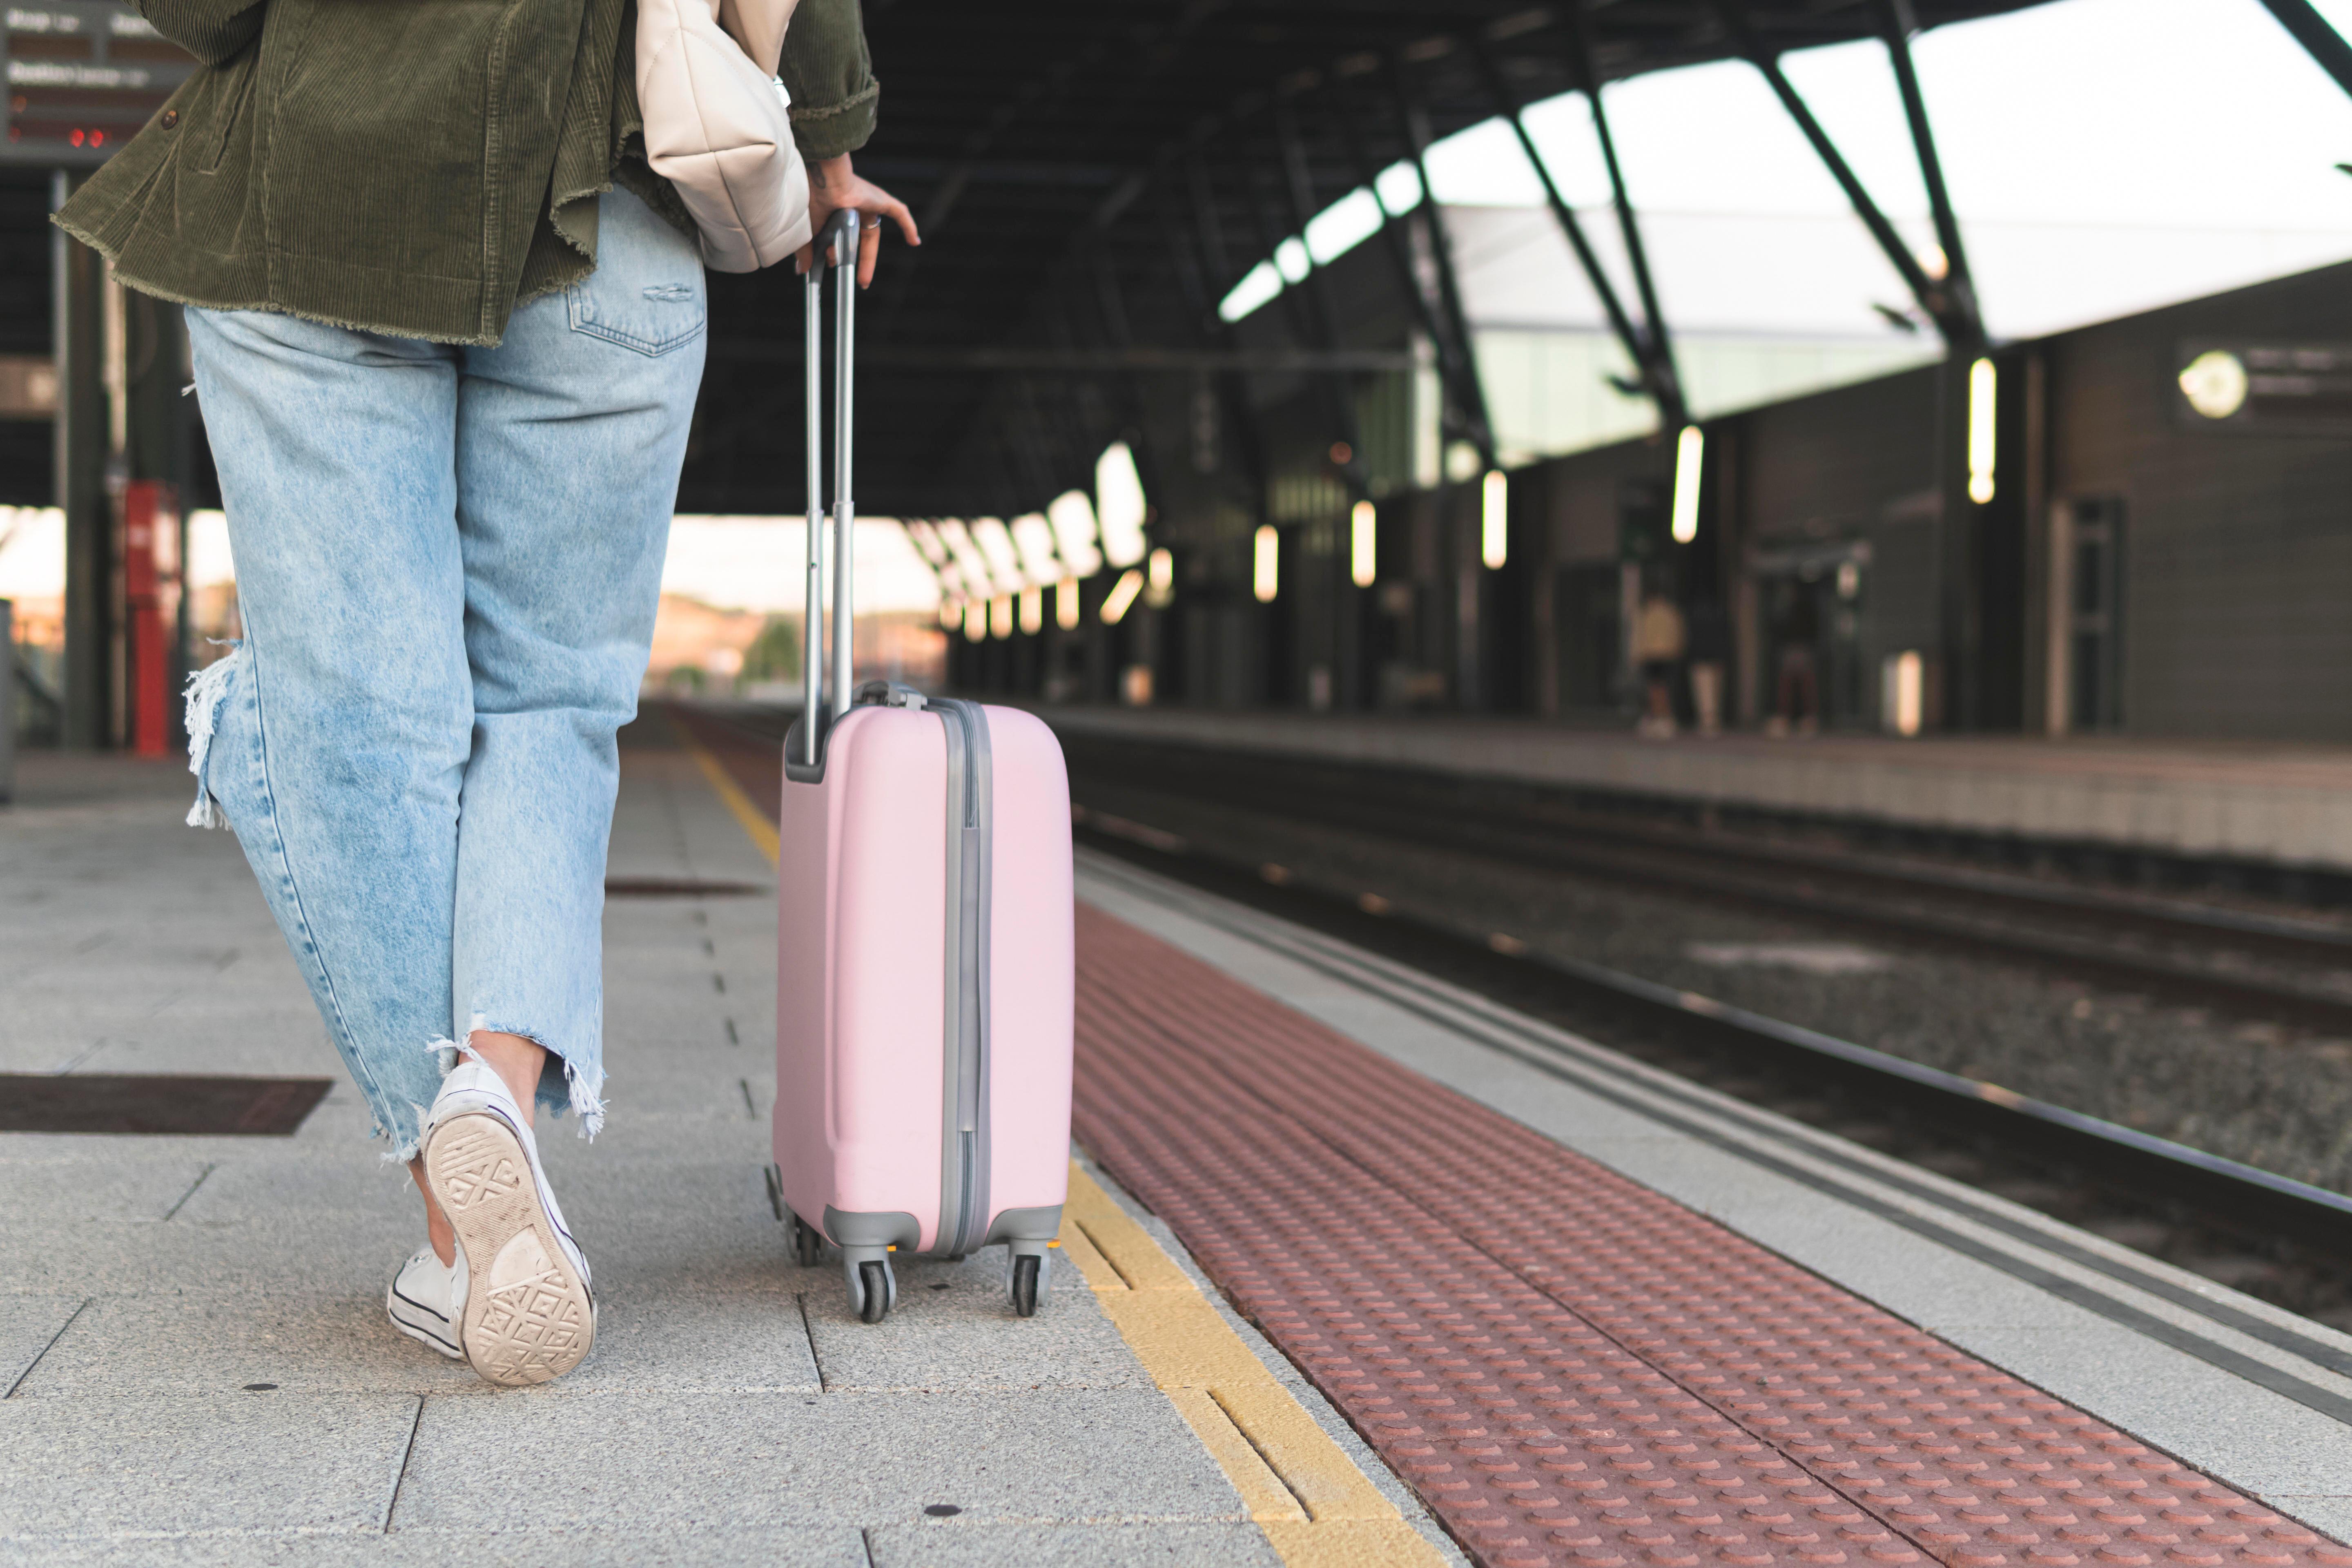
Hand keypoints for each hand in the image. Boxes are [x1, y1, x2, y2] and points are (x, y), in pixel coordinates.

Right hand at [798, 155, 917, 286]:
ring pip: (874, 233)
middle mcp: (851, 207)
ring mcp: (868, 203)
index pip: (840, 236)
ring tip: (862, 278)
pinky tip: (914, 242)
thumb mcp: (808, 231)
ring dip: (868, 258)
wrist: (824, 180)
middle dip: (856, 261)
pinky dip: (908, 227)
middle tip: (857, 281)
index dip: (840, 254)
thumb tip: (803, 269)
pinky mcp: (881, 200)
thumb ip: (806, 250)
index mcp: (834, 211)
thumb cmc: (813, 199)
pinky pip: (899, 213)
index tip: (834, 267)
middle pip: (859, 239)